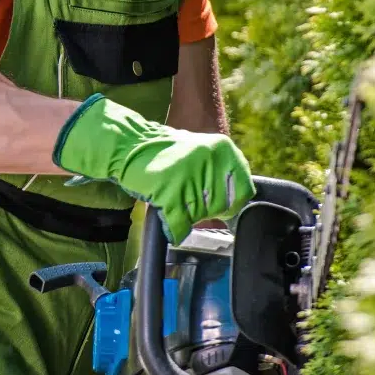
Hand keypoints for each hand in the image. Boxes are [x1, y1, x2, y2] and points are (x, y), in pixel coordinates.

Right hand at [53, 94, 254, 243]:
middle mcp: (209, 159)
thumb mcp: (201, 151)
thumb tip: (236, 201)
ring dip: (186, 216)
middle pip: (220, 207)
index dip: (232, 203)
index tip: (222, 206)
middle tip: (188, 199)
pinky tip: (168, 220)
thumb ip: (220, 171)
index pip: (244, 189)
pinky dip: (174, 229)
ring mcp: (189, 176)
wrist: (130, 144)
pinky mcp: (170, 192)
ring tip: (173, 199)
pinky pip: (180, 225)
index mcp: (222, 148)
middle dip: (205, 211)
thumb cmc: (165, 151)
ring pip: (199, 217)